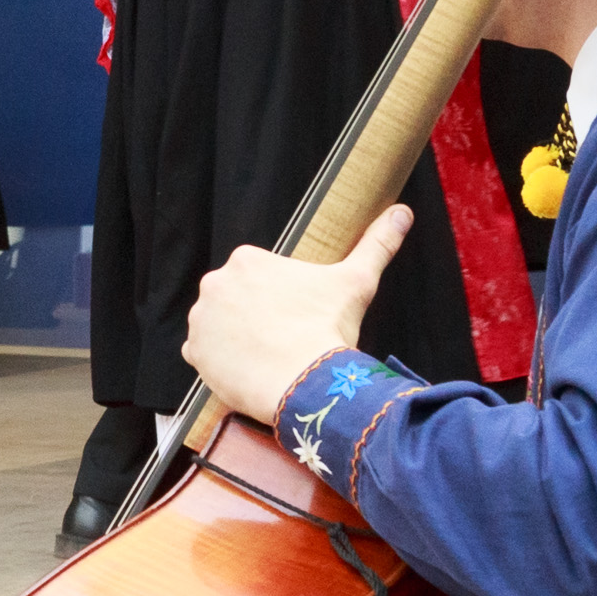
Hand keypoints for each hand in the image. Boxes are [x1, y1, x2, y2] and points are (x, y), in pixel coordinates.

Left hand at [185, 204, 411, 425]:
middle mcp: (215, 283)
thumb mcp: (357, 281)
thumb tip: (402, 213)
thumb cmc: (327, 329)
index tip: (297, 316)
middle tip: (284, 337)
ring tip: (267, 353)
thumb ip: (377, 244)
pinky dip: (221, 361)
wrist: (304, 382)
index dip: (281, 298)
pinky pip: (204, 353)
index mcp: (247, 260)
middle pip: (236, 299)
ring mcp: (201, 319)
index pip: (259, 276)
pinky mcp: (194, 352)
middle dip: (255, 315)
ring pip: (219, 324)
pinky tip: (248, 367)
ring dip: (236, 336)